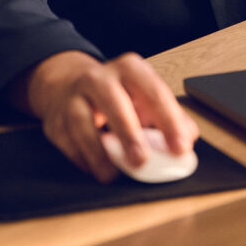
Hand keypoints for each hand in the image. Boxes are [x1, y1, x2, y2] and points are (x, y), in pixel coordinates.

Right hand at [7, 50, 199, 181]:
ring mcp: (75, 97)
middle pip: (114, 100)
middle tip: (142, 160)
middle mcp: (100, 78)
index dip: (169, 120)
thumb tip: (190, 137)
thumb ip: (169, 117)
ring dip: (98, 152)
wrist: (69, 84)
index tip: (181, 147)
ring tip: (112, 175)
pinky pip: (67, 141)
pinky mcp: (55, 119)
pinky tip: (94, 169)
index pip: (153, 91)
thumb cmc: (116, 95)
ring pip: (82, 121)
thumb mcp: (144, 98)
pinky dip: (81, 158)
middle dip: (129, 132)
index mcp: (130, 69)